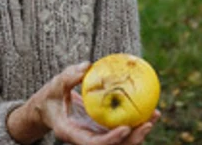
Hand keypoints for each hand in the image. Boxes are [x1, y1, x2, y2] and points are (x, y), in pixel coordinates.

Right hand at [7, 62, 159, 144]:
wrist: (46, 109)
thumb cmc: (50, 96)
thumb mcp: (55, 85)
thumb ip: (69, 77)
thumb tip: (87, 65)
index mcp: (71, 133)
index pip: (93, 143)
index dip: (112, 140)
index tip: (126, 127)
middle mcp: (85, 139)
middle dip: (133, 139)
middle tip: (148, 121)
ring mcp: (95, 137)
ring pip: (121, 142)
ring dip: (140, 131)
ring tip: (155, 114)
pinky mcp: (102, 132)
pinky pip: (122, 130)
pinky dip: (136, 122)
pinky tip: (150, 109)